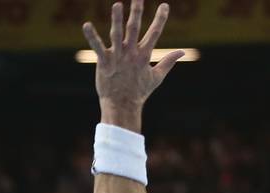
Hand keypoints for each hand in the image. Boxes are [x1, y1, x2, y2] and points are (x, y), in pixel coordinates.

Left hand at [83, 1, 181, 129]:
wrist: (122, 106)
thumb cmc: (139, 92)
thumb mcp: (157, 77)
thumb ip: (169, 62)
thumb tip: (183, 52)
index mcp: (144, 55)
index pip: (154, 33)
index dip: (160, 19)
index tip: (165, 5)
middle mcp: (131, 53)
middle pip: (134, 28)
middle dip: (136, 12)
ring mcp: (117, 57)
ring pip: (116, 34)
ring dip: (116, 19)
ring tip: (117, 4)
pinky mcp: (104, 62)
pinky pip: (97, 47)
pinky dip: (92, 36)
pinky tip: (86, 25)